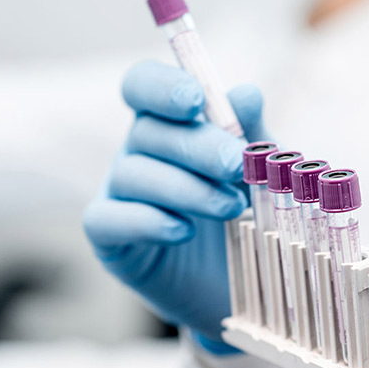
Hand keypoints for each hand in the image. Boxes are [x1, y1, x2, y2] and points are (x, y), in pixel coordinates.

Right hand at [83, 60, 267, 339]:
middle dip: (195, 146)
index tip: (195, 101)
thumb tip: (246, 93)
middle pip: (147, 130)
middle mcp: (138, 152)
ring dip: (185, 188)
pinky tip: (183, 231)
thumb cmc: (249, 215)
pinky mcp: (110, 239)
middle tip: (235, 166)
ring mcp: (119, 193)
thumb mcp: (260, 172)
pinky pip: (108, 219)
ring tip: (231, 208)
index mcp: (169, 123)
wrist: (244, 283)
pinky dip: (146, 222)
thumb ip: (252, 134)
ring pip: (132, 174)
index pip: (143, 84)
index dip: (162, 86)